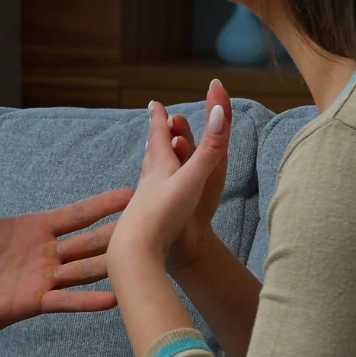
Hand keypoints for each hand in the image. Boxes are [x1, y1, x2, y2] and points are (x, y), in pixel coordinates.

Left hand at [0, 134, 133, 336]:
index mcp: (31, 229)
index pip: (76, 214)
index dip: (104, 204)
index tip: (133, 192)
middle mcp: (43, 254)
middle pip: (91, 241)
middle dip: (121, 232)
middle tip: (155, 222)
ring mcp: (40, 280)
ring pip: (86, 269)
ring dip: (113, 264)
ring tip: (144, 258)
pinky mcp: (30, 303)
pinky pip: (65, 300)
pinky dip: (88, 301)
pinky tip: (114, 298)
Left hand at [112, 95, 231, 267]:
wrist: (137, 253)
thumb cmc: (165, 214)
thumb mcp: (193, 179)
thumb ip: (208, 149)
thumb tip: (218, 110)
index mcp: (160, 168)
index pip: (158, 137)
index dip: (158, 119)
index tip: (153, 103)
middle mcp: (148, 182)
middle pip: (151, 154)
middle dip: (155, 138)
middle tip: (153, 125)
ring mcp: (142, 203)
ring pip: (147, 176)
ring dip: (151, 162)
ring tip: (150, 157)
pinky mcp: (142, 223)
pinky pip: (146, 200)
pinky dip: (150, 191)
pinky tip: (147, 201)